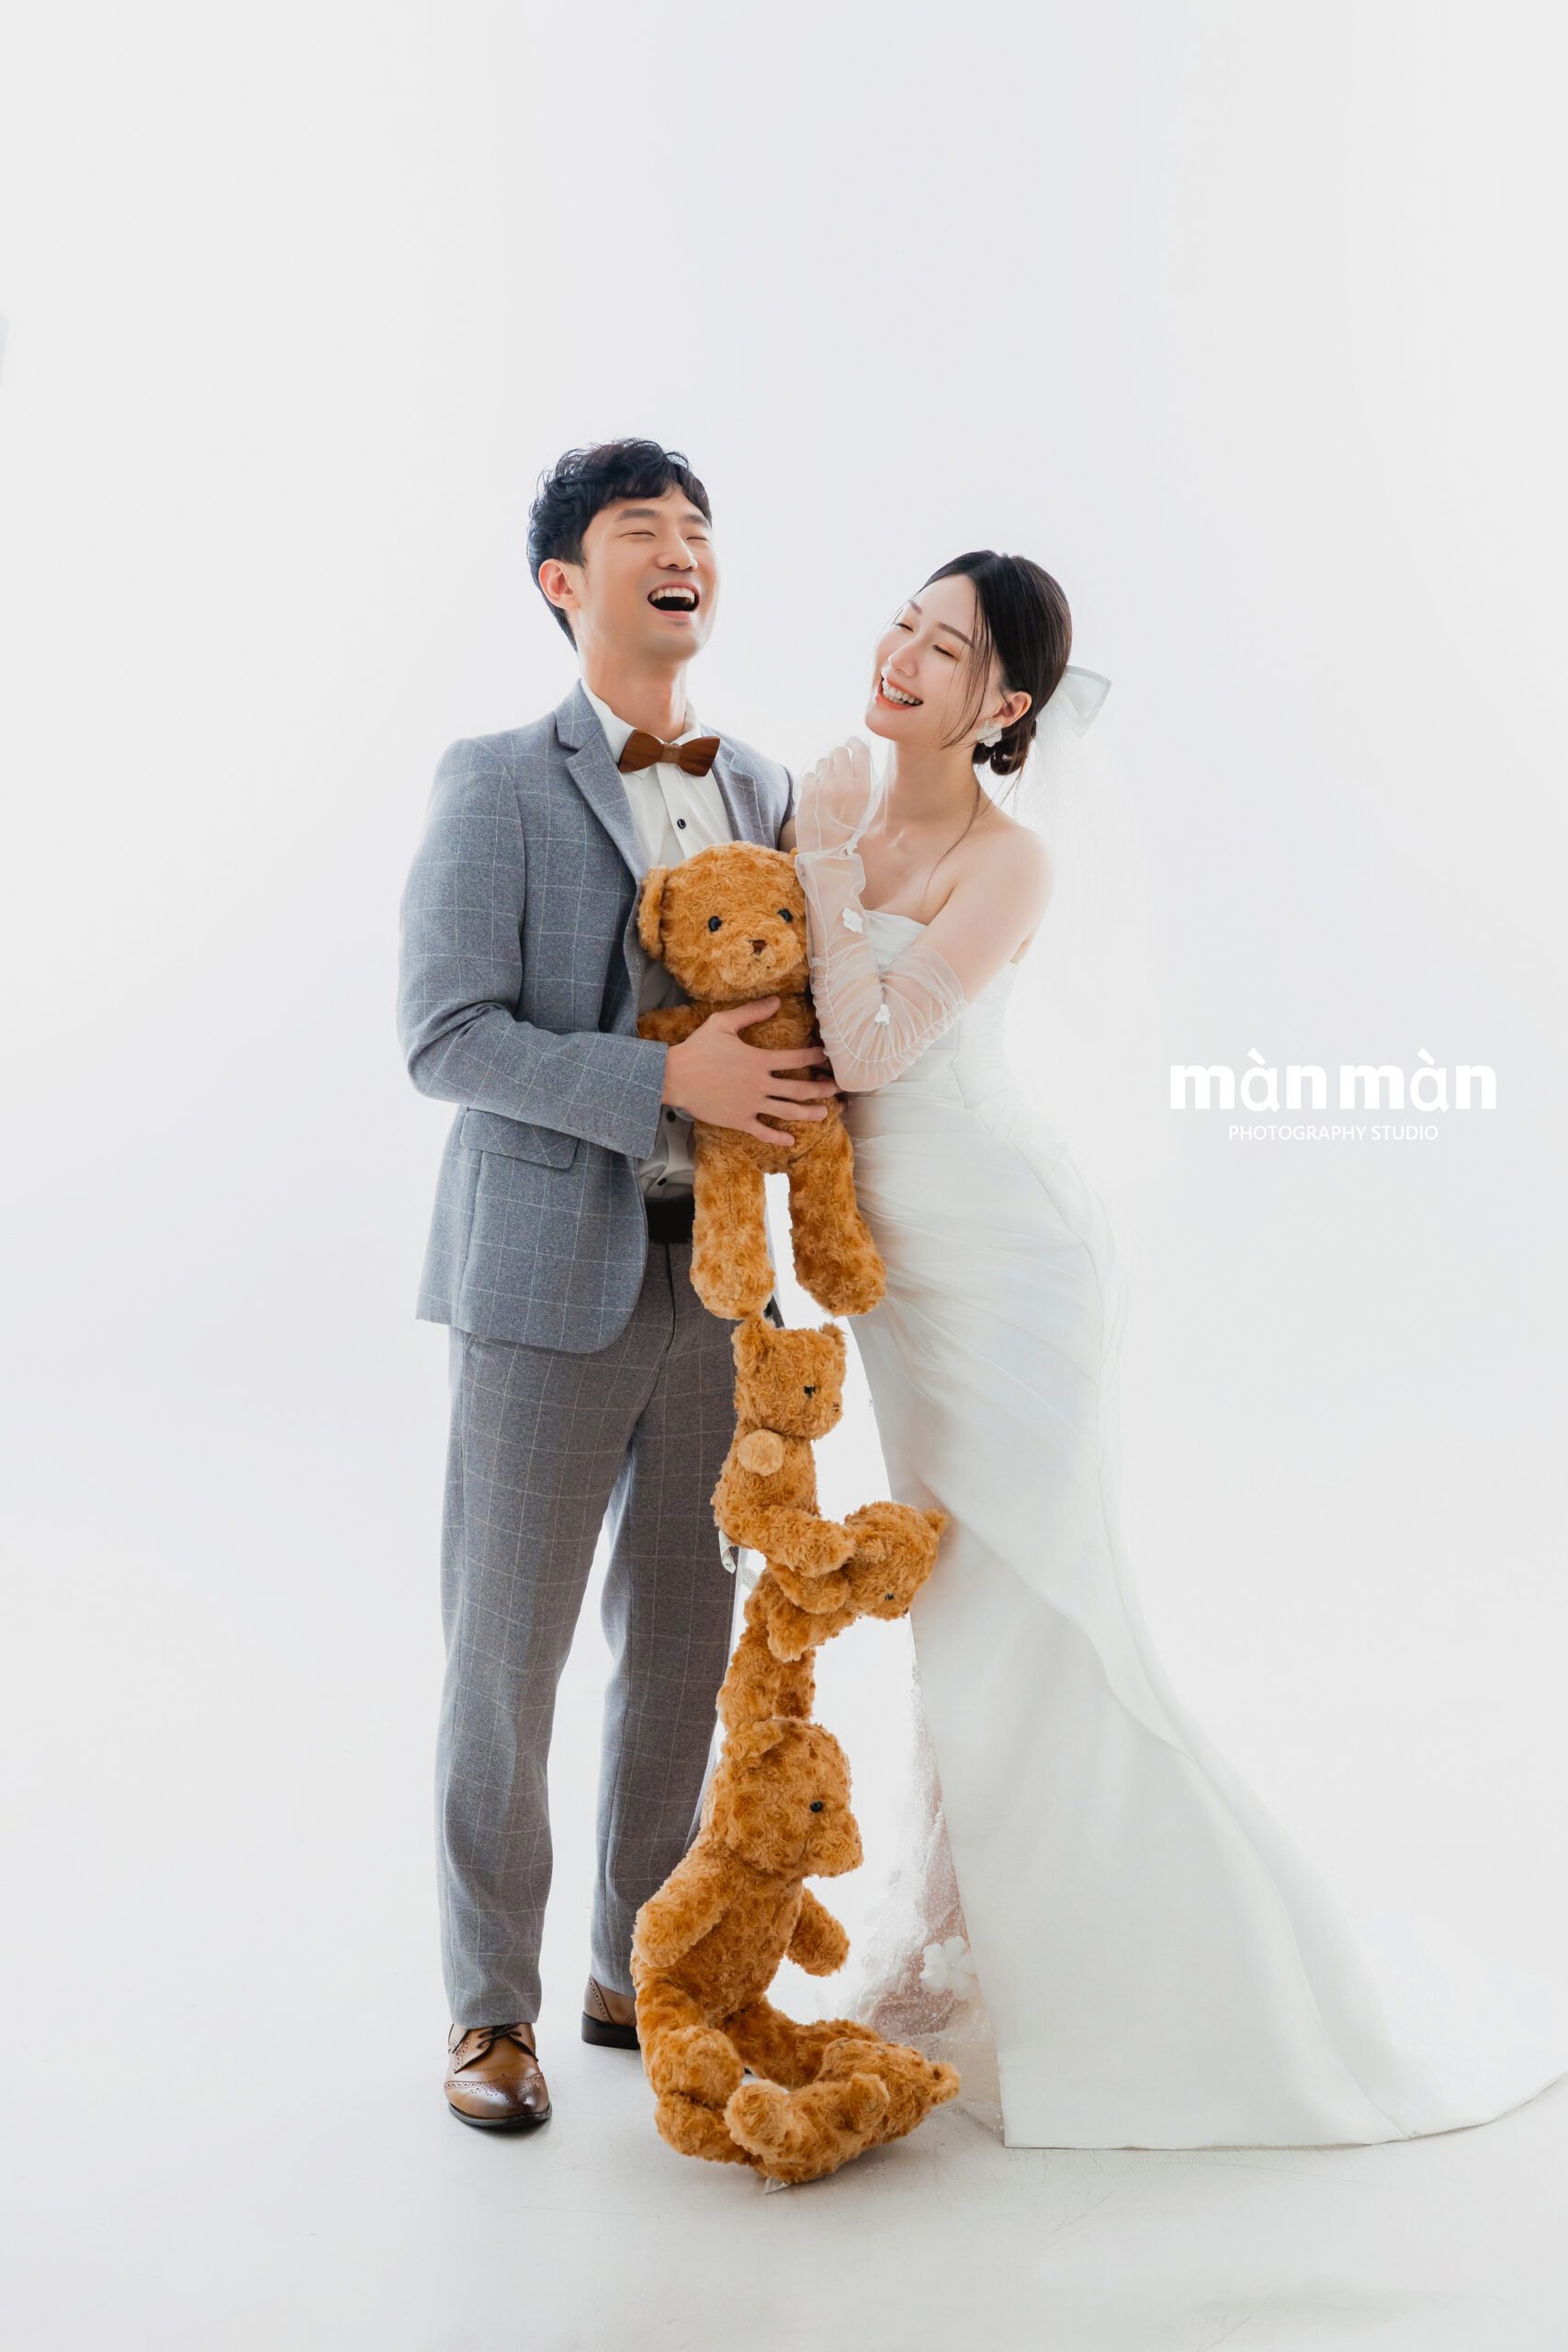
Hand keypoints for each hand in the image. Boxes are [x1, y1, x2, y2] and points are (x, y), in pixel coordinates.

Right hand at [663, 997, 840, 1144]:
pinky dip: (778, 1137)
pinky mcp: (739, 1120)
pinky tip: (790, 1140)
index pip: (796, 1059)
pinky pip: (763, 1131)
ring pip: (787, 1112)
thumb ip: (752, 1012)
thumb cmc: (698, 1048)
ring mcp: (751, 1104)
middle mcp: (760, 1084)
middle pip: (800, 1089)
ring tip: (824, 1113)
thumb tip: (776, 1000)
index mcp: (759, 1060)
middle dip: (822, 1089)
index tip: (827, 1056)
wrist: (675, 1077)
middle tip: (837, 1090)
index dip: (815, 1056)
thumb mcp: (723, 1023)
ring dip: (809, 1113)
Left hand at [793, 736, 879, 857]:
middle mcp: (844, 784)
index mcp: (863, 788)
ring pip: (822, 761)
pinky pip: (810, 774)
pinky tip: (816, 797)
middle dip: (836, 757)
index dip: (854, 742)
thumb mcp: (864, 805)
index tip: (850, 741)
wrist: (825, 852)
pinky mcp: (808, 792)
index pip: (860, 751)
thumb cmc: (847, 828)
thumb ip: (861, 779)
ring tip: (826, 789)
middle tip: (836, 769)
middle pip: (838, 751)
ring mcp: (824, 787)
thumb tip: (854, 752)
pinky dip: (812, 782)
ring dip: (824, 770)